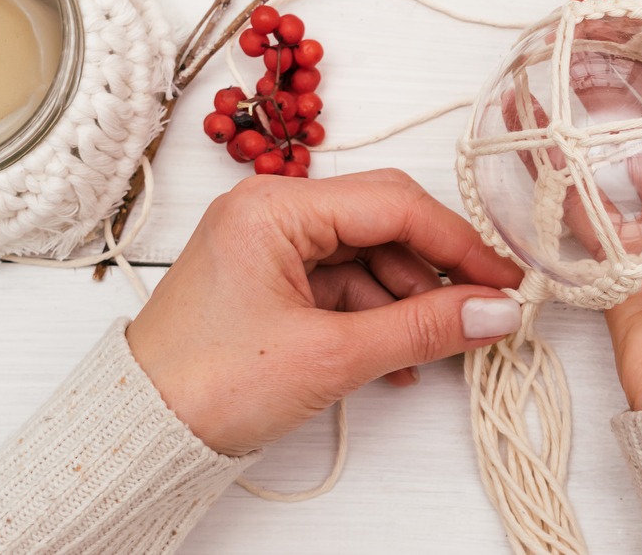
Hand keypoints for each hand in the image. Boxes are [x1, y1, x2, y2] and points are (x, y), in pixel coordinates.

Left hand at [126, 170, 522, 455]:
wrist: (137, 435)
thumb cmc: (207, 386)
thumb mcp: (332, 356)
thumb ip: (423, 328)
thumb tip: (496, 311)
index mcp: (275, 207)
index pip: (394, 204)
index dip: (459, 242)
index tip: (504, 281)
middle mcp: (272, 211)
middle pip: (384, 221)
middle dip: (436, 268)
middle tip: (483, 307)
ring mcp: (271, 244)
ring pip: (369, 254)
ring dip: (408, 299)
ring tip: (435, 346)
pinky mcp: (272, 278)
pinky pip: (344, 281)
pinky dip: (377, 314)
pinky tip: (398, 357)